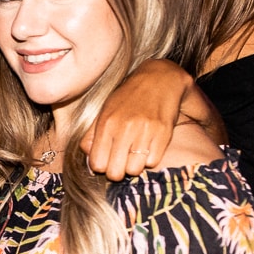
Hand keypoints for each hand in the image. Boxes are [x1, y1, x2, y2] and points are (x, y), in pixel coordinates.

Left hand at [82, 59, 189, 180]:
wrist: (159, 80)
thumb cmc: (128, 97)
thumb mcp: (104, 111)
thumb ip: (92, 136)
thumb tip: (89, 159)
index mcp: (106, 123)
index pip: (97, 164)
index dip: (101, 166)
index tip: (106, 160)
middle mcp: (124, 128)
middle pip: (115, 173)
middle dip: (117, 171)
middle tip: (121, 161)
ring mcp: (145, 132)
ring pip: (134, 170)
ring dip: (134, 166)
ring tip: (135, 153)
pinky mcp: (164, 134)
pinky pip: (153, 162)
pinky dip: (150, 159)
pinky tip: (148, 147)